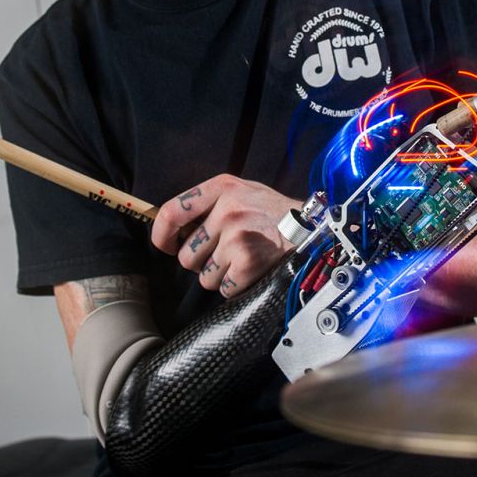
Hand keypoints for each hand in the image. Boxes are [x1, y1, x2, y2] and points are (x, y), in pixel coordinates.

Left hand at [151, 174, 301, 297]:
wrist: (314, 230)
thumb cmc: (274, 213)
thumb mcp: (243, 192)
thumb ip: (210, 204)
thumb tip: (175, 230)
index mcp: (222, 188)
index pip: (171, 213)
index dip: (162, 236)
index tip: (166, 246)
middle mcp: (227, 210)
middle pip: (186, 255)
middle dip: (201, 263)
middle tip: (225, 254)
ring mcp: (237, 237)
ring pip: (204, 276)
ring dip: (220, 276)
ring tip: (242, 260)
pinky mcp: (248, 262)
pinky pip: (224, 288)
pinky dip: (236, 286)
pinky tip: (252, 271)